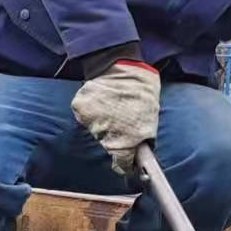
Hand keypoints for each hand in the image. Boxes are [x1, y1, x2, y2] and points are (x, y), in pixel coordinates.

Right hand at [71, 60, 159, 174]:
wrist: (118, 66)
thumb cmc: (140, 90)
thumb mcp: (150, 117)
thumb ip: (143, 136)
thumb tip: (141, 152)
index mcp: (128, 139)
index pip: (122, 164)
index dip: (125, 165)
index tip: (126, 164)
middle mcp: (108, 134)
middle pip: (109, 146)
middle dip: (116, 138)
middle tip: (123, 121)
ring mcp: (92, 122)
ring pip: (97, 131)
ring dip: (104, 124)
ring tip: (113, 107)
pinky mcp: (80, 110)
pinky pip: (87, 118)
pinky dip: (93, 113)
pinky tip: (102, 102)